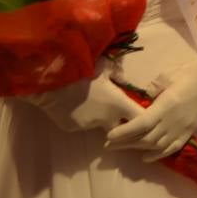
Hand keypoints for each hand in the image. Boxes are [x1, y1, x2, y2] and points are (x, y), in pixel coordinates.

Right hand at [23, 64, 138, 133]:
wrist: (51, 81)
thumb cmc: (82, 71)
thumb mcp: (105, 68)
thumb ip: (118, 76)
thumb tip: (126, 80)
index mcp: (119, 104)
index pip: (141, 119)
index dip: (144, 118)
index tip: (145, 115)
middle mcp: (106, 119)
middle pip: (123, 129)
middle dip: (124, 124)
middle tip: (121, 114)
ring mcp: (88, 126)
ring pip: (101, 126)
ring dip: (102, 119)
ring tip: (93, 103)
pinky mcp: (73, 128)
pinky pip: (82, 124)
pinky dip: (84, 118)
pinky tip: (77, 105)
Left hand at [105, 57, 196, 160]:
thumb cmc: (189, 73)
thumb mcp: (166, 76)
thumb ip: (151, 89)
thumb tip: (140, 100)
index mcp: (167, 105)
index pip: (142, 124)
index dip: (124, 132)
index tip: (109, 135)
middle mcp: (174, 121)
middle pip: (146, 138)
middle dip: (126, 143)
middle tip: (108, 144)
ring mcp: (182, 128)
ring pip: (157, 145)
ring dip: (138, 149)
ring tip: (123, 148)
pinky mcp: (189, 131)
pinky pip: (172, 148)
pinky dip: (158, 155)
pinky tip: (145, 157)